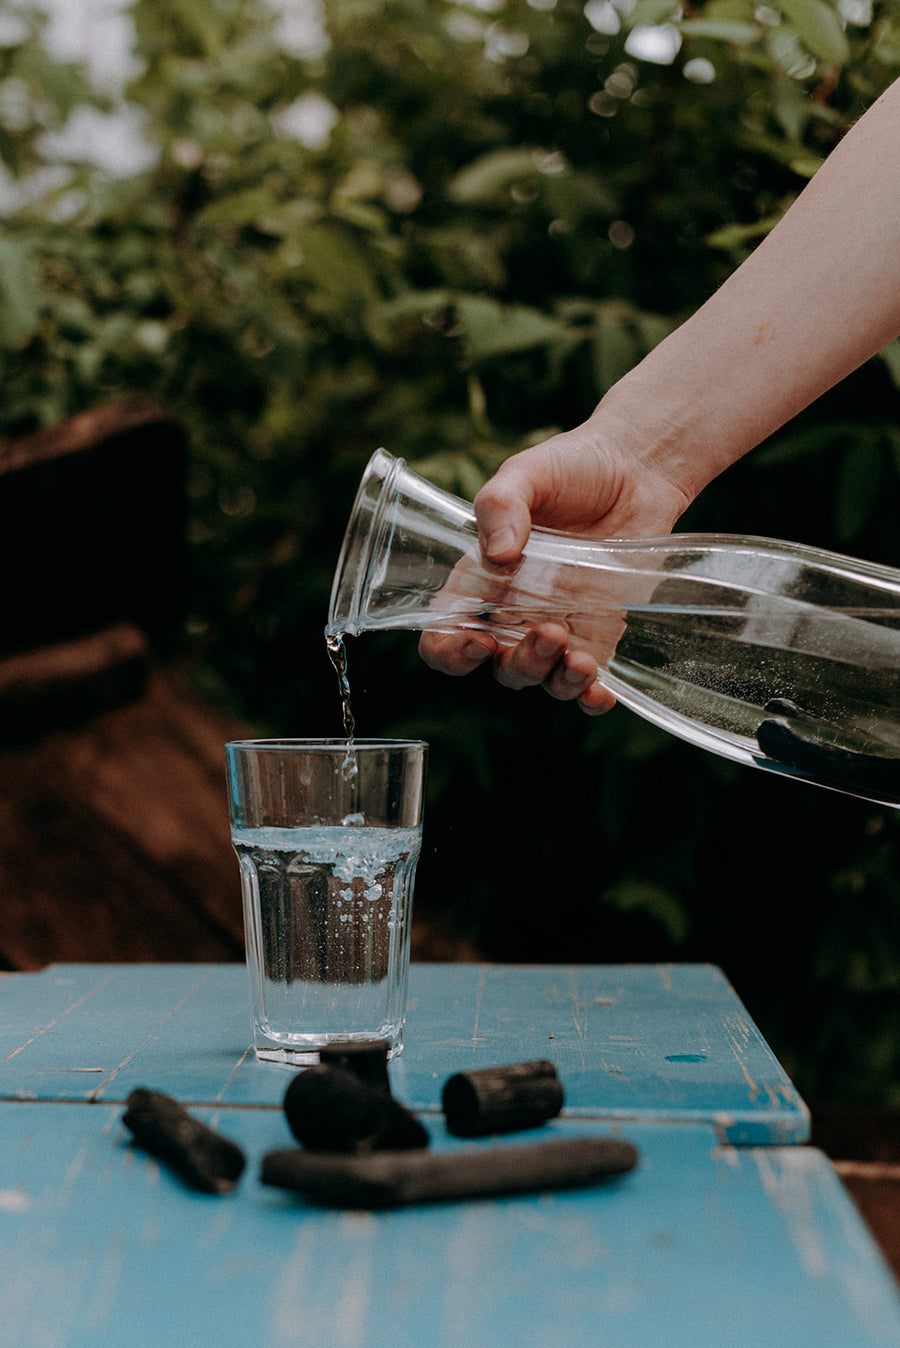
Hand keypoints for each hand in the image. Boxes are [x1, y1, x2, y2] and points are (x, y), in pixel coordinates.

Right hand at [419, 410, 692, 711]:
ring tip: (581, 660)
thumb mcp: (528, 472)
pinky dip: (589, 697)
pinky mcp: (600, 634)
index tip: (476, 641)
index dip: (450, 649)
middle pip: (497, 664)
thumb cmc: (572, 466)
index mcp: (481, 578)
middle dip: (518, 663)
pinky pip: (586, 683)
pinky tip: (600, 692)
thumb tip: (499, 552)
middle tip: (550, 632)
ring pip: (540, 677)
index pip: (445, 630)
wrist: (637, 468)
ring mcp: (557, 625)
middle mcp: (513, 610)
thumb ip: (503, 503)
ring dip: (554, 680)